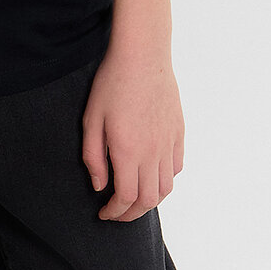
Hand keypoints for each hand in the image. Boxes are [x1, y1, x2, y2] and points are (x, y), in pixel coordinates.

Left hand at [82, 42, 184, 221]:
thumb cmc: (112, 84)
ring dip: (150, 201)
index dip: (115, 213)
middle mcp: (153, 152)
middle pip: (148, 200)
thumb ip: (93, 157)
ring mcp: (169, 143)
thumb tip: (99, 186)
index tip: (103, 214)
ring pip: (166, 188)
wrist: (143, 56)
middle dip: (131, 214)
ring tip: (135, 199)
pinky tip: (152, 175)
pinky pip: (176, 168)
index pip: (126, 198)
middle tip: (117, 213)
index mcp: (128, 151)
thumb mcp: (91, 120)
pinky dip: (165, 180)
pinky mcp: (179, 133)